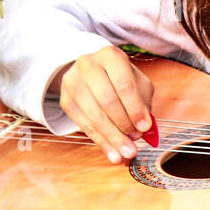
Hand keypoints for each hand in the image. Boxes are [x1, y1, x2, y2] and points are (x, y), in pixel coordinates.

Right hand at [53, 45, 155, 163]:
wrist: (91, 71)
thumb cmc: (120, 78)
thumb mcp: (137, 83)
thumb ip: (143, 102)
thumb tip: (143, 130)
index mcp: (110, 56)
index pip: (124, 85)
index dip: (135, 109)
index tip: (144, 128)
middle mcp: (88, 65)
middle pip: (107, 101)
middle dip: (123, 126)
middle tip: (135, 143)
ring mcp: (73, 82)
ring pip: (94, 115)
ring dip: (112, 138)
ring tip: (126, 153)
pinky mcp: (65, 100)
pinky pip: (83, 125)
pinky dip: (101, 142)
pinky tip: (112, 154)